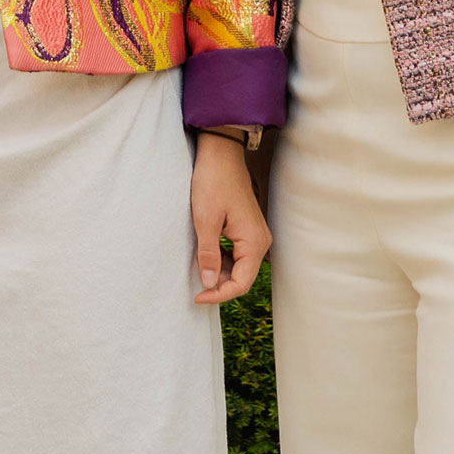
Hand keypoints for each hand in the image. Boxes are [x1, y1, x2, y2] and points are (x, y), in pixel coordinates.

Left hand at [190, 131, 269, 304]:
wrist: (220, 155)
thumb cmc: (212, 183)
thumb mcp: (205, 220)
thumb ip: (207, 254)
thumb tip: (208, 283)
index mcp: (254, 242)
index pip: (241, 283)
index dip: (219, 295)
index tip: (197, 297)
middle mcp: (260, 241)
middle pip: (241, 277)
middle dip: (217, 283)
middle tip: (192, 283)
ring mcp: (255, 235)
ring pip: (238, 266)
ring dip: (217, 270)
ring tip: (195, 265)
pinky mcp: (246, 229)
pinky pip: (236, 253)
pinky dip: (220, 258)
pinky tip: (203, 252)